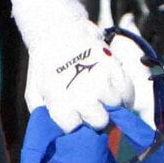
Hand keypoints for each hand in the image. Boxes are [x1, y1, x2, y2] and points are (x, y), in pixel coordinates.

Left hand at [23, 12, 133, 132]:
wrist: (56, 28)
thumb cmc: (45, 64)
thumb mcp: (35, 90)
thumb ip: (44, 115)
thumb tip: (57, 134)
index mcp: (60, 99)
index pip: (74, 128)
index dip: (74, 124)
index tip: (73, 118)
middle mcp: (83, 92)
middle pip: (100, 121)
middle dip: (95, 118)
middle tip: (90, 109)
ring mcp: (101, 80)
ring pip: (117, 107)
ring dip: (110, 105)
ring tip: (100, 97)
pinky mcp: (115, 67)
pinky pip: (128, 92)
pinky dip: (123, 95)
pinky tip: (111, 89)